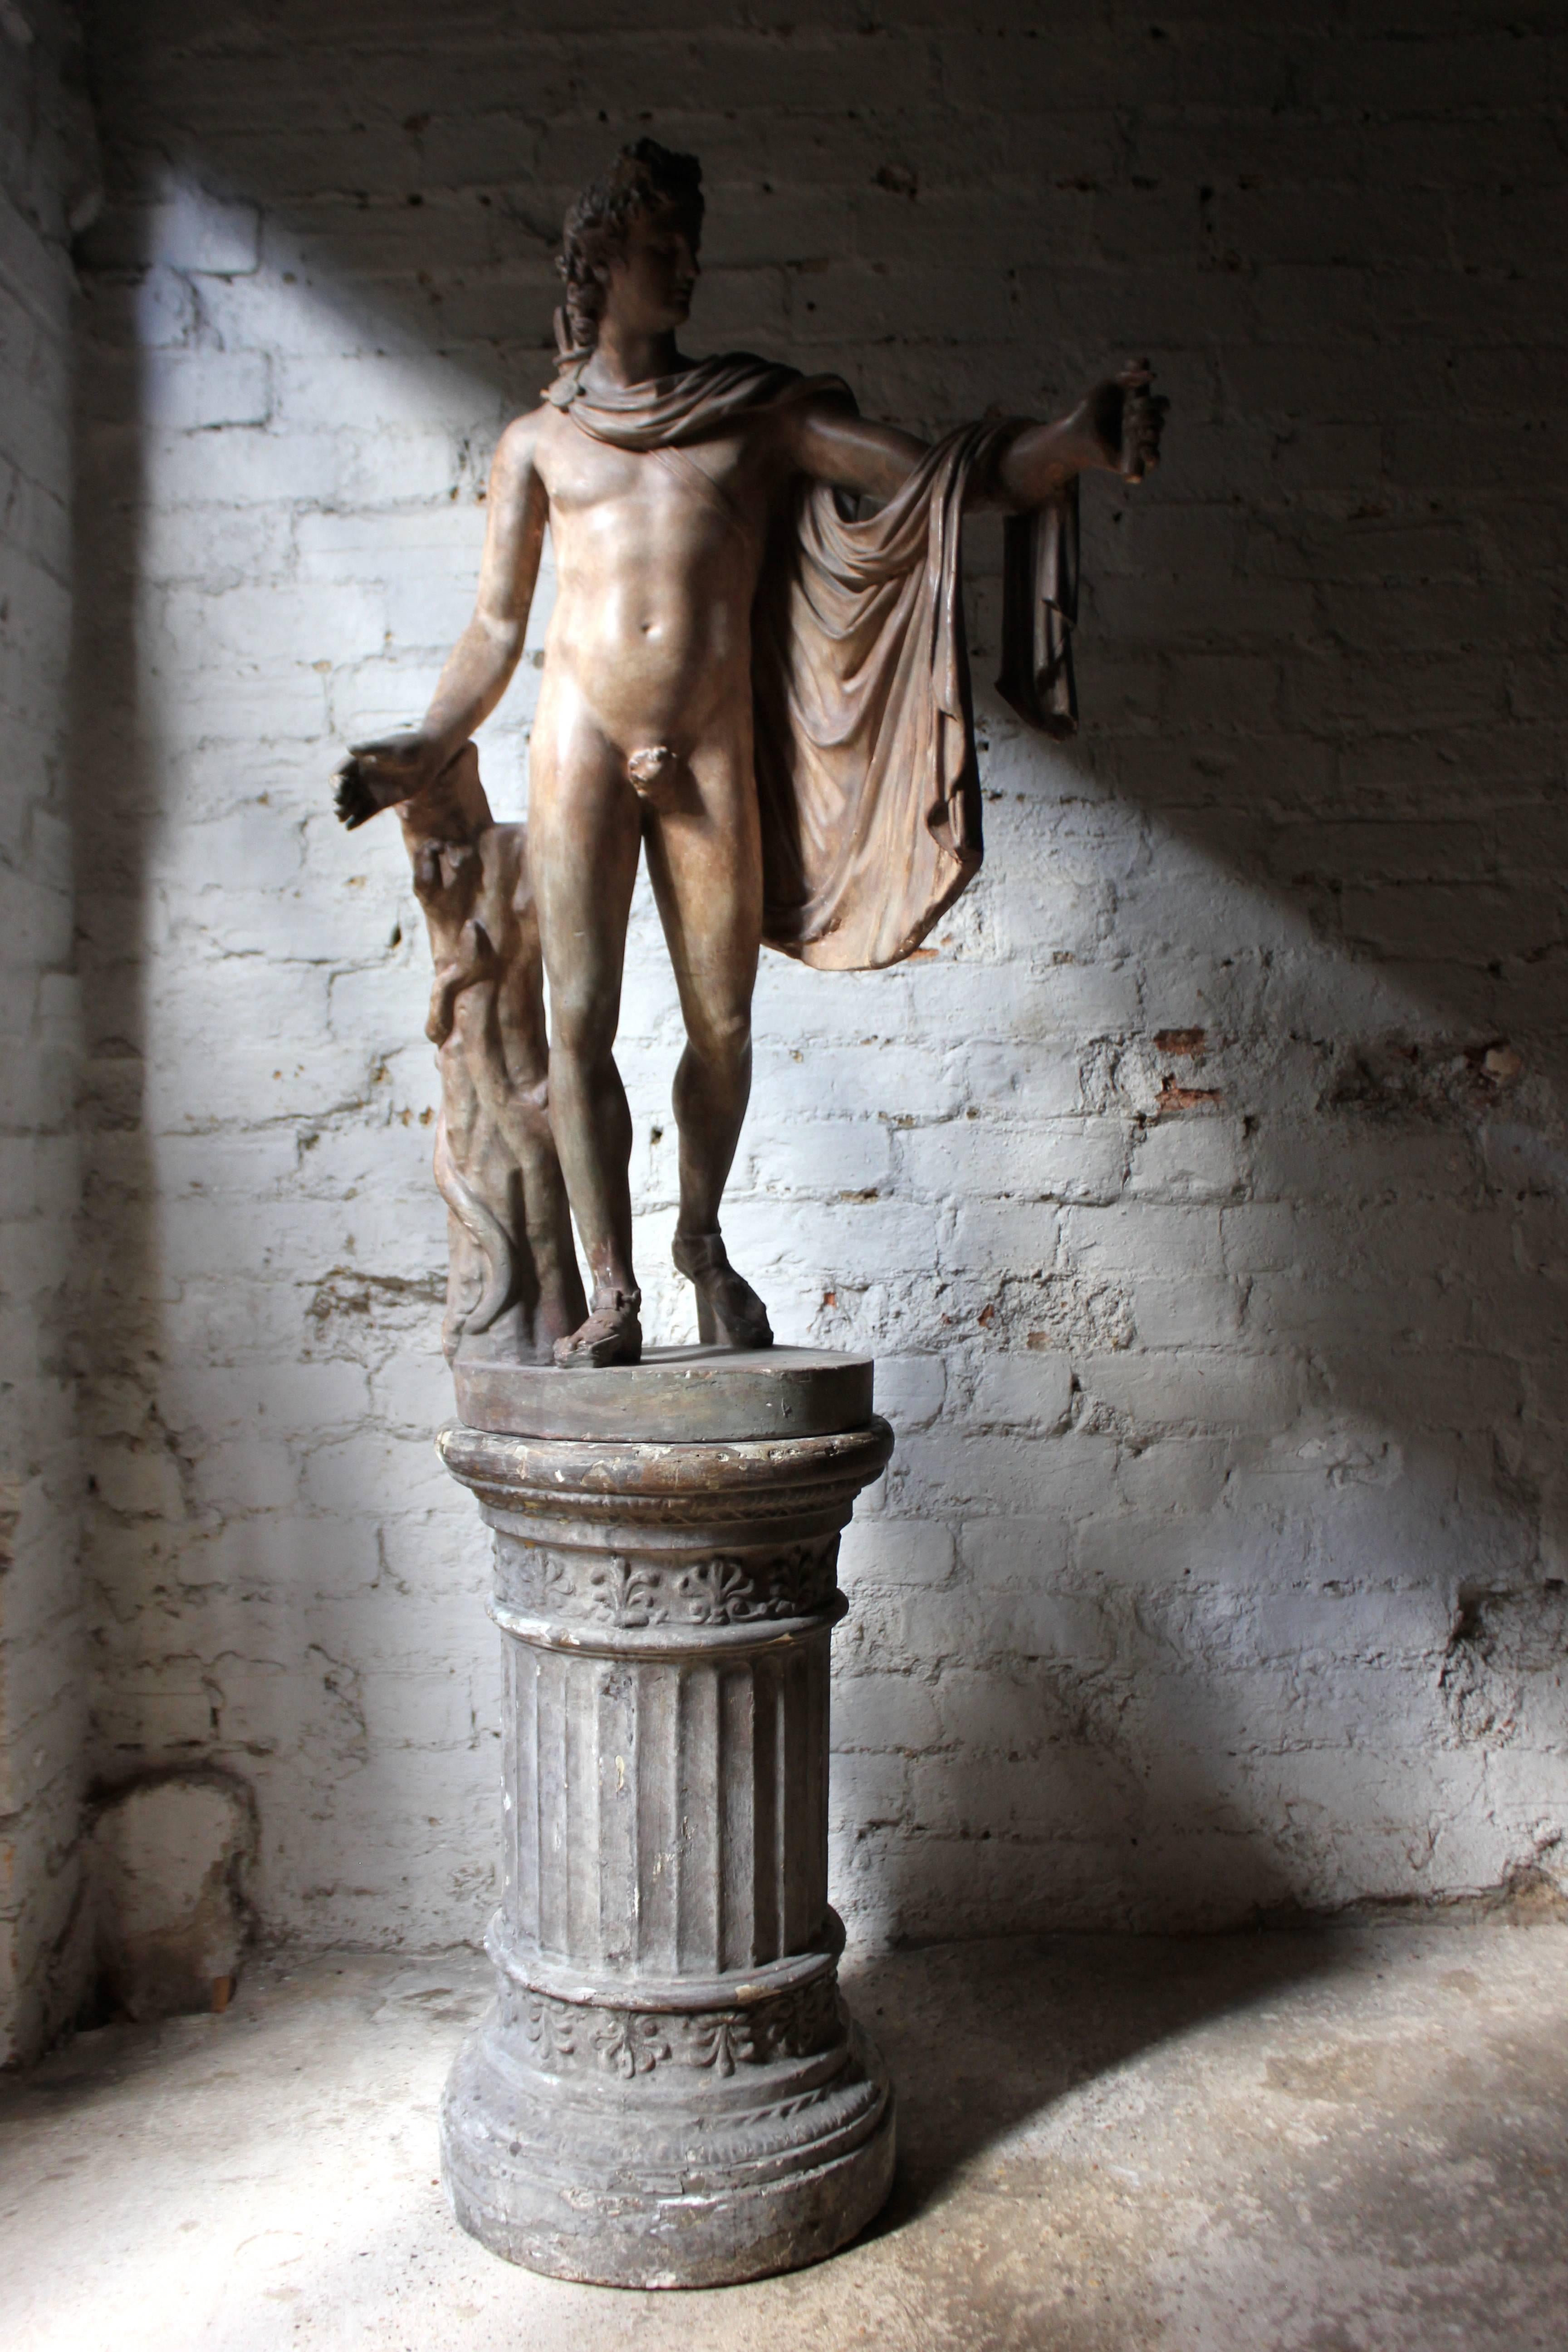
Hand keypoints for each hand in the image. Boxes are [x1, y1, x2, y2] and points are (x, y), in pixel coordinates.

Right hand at [332, 733, 440, 829]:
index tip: (339, 794)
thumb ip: (370, 749)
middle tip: (338, 810)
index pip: (339, 774)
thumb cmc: (409, 747)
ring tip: (340, 819)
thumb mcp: (390, 748)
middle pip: (343, 791)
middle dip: (339, 800)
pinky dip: (357, 820)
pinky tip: (349, 827)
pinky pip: (366, 813)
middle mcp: (362, 776)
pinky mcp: (382, 801)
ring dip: (345, 811)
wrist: (428, 758)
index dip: (336, 785)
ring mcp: (372, 790)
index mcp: (359, 762)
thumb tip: (349, 748)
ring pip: (353, 803)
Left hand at [1073, 359, 1167, 485]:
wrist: (1075, 434)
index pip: (1161, 404)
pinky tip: (1142, 449)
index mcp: (1138, 410)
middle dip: (1148, 411)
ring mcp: (1137, 444)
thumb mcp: (1109, 385)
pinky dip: (1152, 456)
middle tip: (1128, 411)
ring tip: (1129, 425)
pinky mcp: (1132, 461)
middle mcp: (1140, 427)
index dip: (1158, 402)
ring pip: (1156, 437)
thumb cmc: (1088, 409)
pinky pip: (1153, 461)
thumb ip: (1130, 375)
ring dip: (1147, 427)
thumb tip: (1154, 377)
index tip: (1139, 397)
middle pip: (1160, 419)